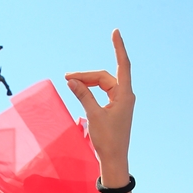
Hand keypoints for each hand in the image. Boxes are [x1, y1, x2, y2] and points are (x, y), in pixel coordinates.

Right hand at [65, 30, 134, 180]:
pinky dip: (90, 90)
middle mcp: (125, 95)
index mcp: (125, 95)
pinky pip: (102, 92)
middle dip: (86, 75)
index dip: (118, 47)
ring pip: (103, 84)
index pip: (122, 64)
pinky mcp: (115, 108)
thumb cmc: (108, 140)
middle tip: (66, 78)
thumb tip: (72, 80)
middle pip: (105, 76)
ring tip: (70, 83)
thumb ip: (83, 95)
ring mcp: (121, 102)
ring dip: (87, 82)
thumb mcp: (93, 115)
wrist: (114, 160)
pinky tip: (80, 89)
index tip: (115, 32)